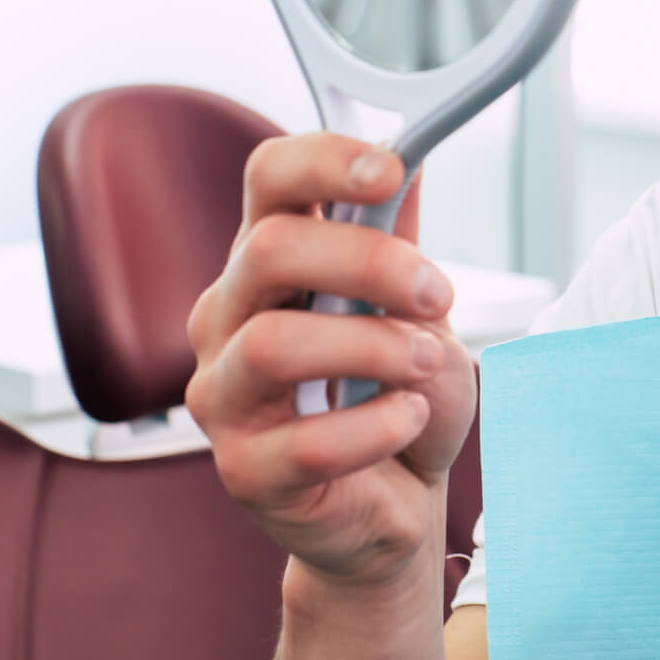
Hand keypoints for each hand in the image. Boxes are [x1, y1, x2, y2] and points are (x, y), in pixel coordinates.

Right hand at [185, 134, 475, 592]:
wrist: (398, 502)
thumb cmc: (397, 396)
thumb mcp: (417, 310)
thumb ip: (402, 243)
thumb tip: (409, 157)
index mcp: (271, 261)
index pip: (268, 179)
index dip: (325, 160)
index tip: (391, 169)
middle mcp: (230, 318)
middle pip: (270, 250)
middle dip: (369, 261)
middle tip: (434, 293)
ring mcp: (225, 396)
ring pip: (275, 345)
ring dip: (372, 348)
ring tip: (422, 365)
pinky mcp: (245, 471)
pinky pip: (305, 442)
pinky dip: (377, 427)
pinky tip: (407, 420)